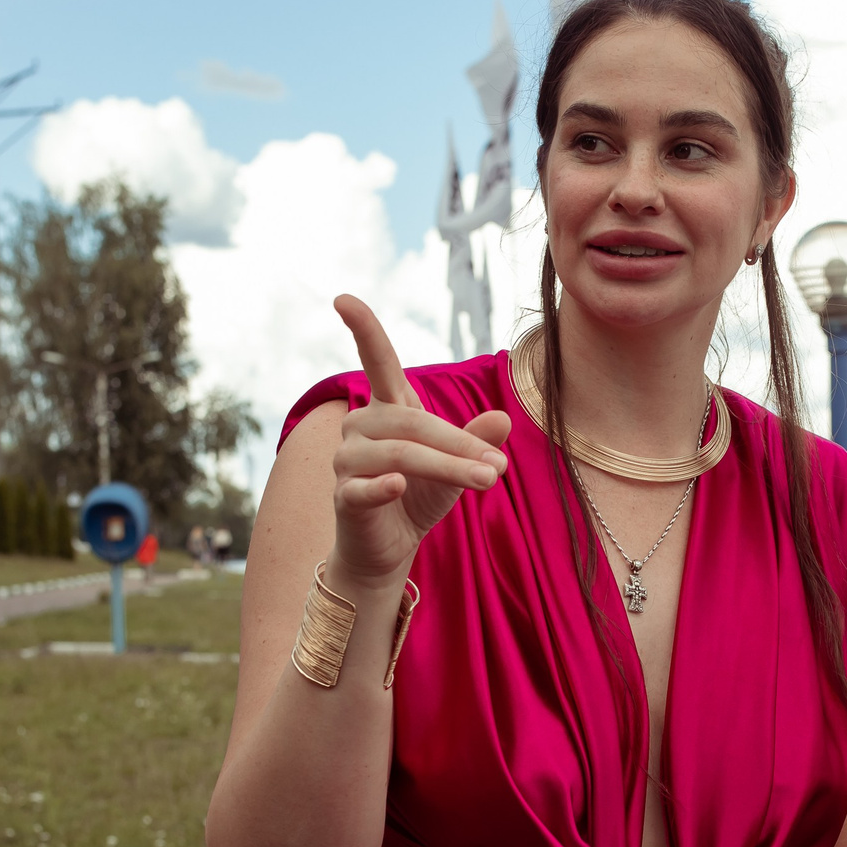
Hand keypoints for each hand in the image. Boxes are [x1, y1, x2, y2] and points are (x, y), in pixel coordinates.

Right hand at [329, 295, 509, 583]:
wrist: (390, 549)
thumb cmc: (421, 496)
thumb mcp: (457, 466)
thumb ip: (475, 442)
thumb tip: (504, 418)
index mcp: (388, 408)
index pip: (377, 362)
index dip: (362, 329)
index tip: (343, 298)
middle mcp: (361, 426)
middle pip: (412, 423)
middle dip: (459, 444)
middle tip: (499, 468)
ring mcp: (348, 461)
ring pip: (399, 454)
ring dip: (447, 468)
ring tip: (487, 481)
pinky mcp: (344, 496)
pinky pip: (363, 487)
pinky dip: (382, 487)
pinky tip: (398, 487)